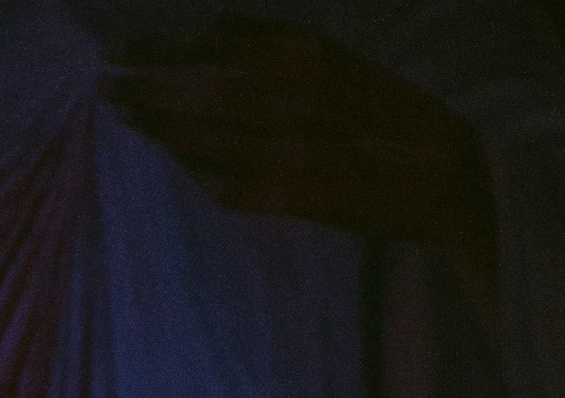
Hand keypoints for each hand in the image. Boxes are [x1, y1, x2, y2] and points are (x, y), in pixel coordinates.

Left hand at [103, 15, 494, 309]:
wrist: (453, 186)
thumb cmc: (402, 119)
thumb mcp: (350, 65)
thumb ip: (285, 47)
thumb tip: (221, 26)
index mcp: (316, 65)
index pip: (225, 52)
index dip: (171, 52)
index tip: (128, 46)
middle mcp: (302, 109)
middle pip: (209, 94)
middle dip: (155, 89)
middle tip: (110, 84)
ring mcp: (299, 161)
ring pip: (215, 143)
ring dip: (166, 131)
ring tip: (129, 117)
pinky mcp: (301, 204)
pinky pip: (235, 190)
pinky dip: (201, 175)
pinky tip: (177, 165)